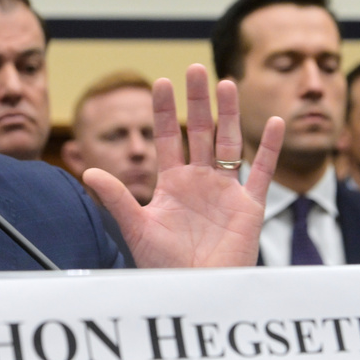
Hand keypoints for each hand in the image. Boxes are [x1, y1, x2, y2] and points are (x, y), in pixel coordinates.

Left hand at [83, 63, 283, 267]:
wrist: (195, 291)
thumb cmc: (164, 265)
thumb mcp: (137, 228)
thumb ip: (117, 199)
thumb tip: (87, 171)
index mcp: (173, 183)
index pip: (169, 137)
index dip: (165, 110)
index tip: (160, 81)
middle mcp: (200, 181)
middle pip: (201, 131)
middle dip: (197, 101)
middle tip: (195, 68)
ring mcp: (225, 191)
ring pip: (229, 143)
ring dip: (228, 114)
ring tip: (226, 82)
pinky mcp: (249, 207)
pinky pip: (261, 173)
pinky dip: (268, 149)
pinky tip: (272, 123)